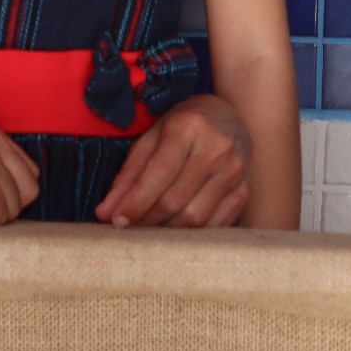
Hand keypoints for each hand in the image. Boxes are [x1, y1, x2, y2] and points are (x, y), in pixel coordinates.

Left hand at [94, 94, 252, 227]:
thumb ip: (128, 174)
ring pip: (195, 217)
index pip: (159, 173)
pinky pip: (215, 225)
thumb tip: (106, 212)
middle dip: (147, 219)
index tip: (116, 221)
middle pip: (176, 200)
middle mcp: (216, 148)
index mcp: (189, 127)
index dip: (135, 202)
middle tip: (130, 226)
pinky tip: (177, 225)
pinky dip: (191, 233)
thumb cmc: (183, 127)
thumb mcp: (151, 138)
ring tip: (152, 224)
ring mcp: (235, 171)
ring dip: (168, 229)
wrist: (228, 117)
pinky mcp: (245, 190)